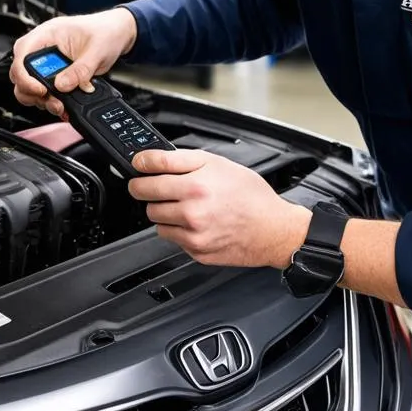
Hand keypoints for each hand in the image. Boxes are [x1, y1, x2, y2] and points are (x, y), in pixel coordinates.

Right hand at [10, 8, 137, 118]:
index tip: (41, 90)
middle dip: (32, 92)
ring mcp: (47, 63)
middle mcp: (42, 48)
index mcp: (46, 34)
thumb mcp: (96, 50)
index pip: (21, 56)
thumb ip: (80, 69)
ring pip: (29, 87)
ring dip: (42, 100)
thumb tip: (62, 85)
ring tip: (61, 105)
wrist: (117, 34)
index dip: (25, 76)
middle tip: (52, 100)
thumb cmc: (105, 31)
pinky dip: (52, 102)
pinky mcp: (55, 75)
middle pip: (20, 74)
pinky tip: (64, 106)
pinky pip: (45, 92)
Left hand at [128, 149, 312, 267]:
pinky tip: (196, 221)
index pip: (148, 175)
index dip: (140, 167)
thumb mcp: (217, 163)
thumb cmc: (250, 194)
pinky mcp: (195, 251)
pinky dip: (178, 229)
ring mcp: (192, 234)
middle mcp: (191, 212)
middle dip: (150, 190)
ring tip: (185, 204)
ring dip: (164, 211)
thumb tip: (149, 159)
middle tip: (162, 186)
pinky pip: (171, 237)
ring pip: (156, 219)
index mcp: (195, 186)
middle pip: (146, 199)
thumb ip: (179, 159)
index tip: (138, 166)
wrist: (273, 229)